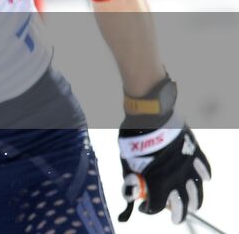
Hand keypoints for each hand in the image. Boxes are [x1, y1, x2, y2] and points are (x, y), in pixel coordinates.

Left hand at [117, 77, 209, 222]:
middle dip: (178, 214)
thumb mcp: (126, 161)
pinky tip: (203, 180)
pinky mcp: (195, 153)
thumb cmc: (133, 139)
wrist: (149, 115)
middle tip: (175, 217)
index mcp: (158, 182)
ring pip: (197, 192)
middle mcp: (176, 178)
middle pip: (182, 205)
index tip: (144, 207)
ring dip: (194, 201)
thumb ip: (129, 181)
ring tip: (191, 206)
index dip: (149, 209)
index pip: (158, 206)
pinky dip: (205, 176)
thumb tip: (130, 196)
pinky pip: (205, 169)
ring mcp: (188, 166)